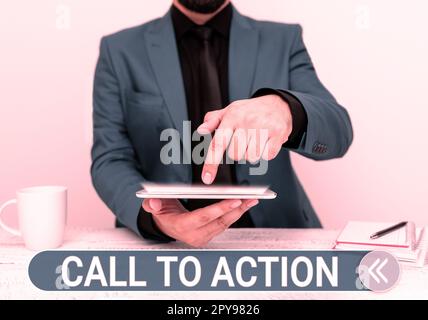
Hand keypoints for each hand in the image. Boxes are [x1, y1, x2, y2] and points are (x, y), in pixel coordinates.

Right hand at [142, 198, 258, 246]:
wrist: (165, 225)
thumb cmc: (162, 212)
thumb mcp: (153, 206)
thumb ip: (152, 204)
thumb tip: (153, 203)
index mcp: (181, 226)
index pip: (203, 217)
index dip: (220, 209)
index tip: (235, 200)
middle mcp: (194, 235)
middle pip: (219, 221)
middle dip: (236, 209)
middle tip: (251, 198)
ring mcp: (203, 237)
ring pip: (225, 224)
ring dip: (240, 211)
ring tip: (253, 199)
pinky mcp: (209, 235)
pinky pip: (225, 224)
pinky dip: (236, 214)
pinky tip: (245, 204)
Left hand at [197, 94, 291, 183]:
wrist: (278, 104)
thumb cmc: (250, 110)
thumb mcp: (229, 111)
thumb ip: (212, 121)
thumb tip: (201, 130)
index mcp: (232, 116)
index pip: (218, 143)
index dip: (211, 163)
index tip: (207, 178)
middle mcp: (247, 122)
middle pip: (235, 155)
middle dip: (237, 152)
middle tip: (243, 141)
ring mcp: (263, 128)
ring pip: (250, 158)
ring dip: (251, 153)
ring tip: (255, 140)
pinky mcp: (277, 134)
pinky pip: (266, 156)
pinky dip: (265, 153)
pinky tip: (265, 142)